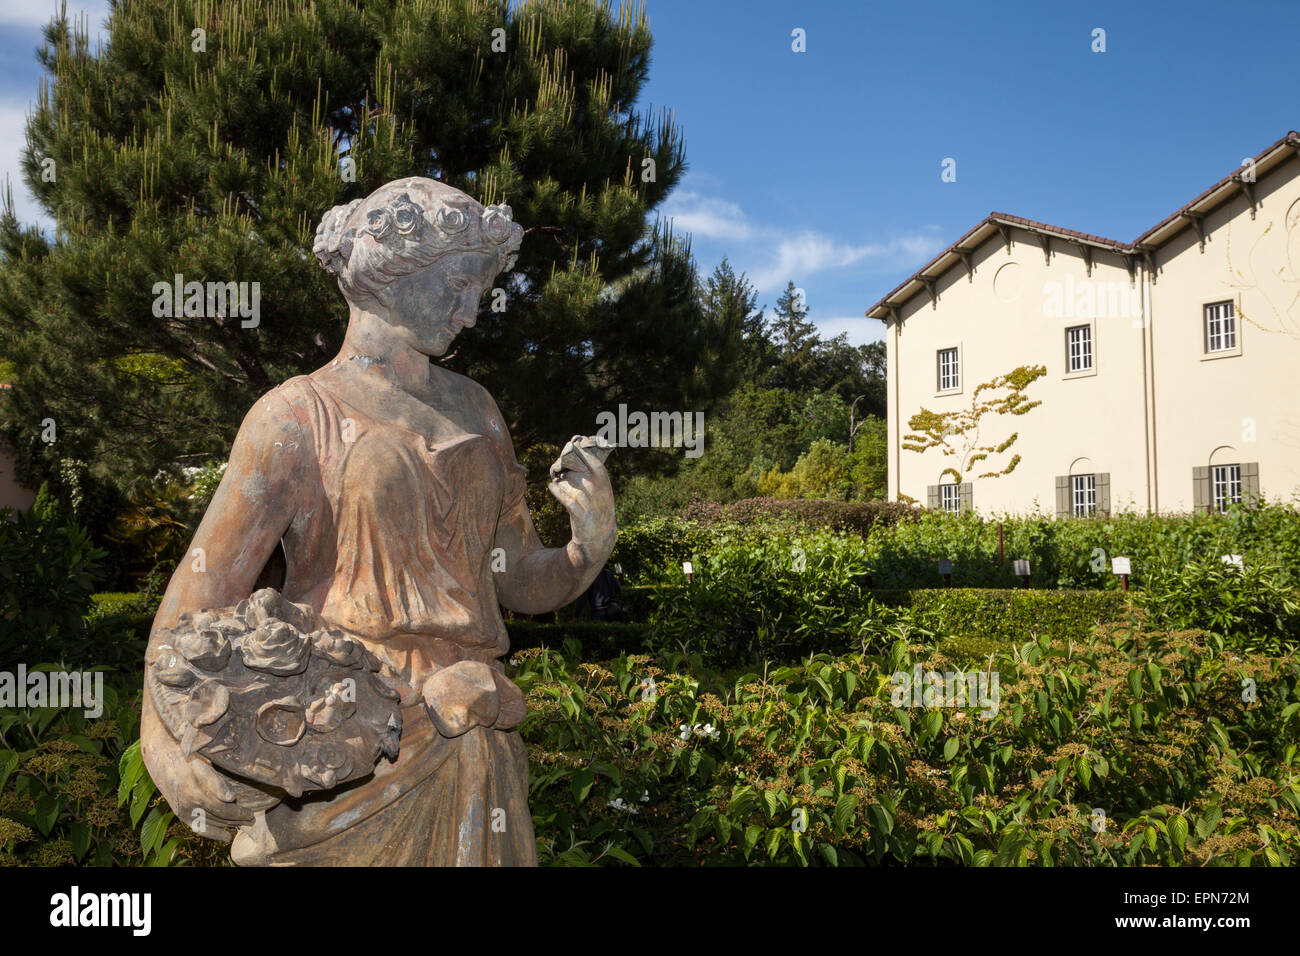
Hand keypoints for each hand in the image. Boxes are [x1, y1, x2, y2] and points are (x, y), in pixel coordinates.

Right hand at [140, 692, 269, 841]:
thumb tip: (242, 755)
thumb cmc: (188, 747)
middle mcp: (189, 790)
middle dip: (238, 813)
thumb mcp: (203, 745)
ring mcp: (184, 804)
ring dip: (231, 823)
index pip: (208, 782)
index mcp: (195, 771)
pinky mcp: (180, 812)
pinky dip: (213, 833)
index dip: (218, 789)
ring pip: (212, 819)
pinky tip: (226, 837)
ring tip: (247, 823)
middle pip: (218, 807)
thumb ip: (221, 753)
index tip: (229, 795)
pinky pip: (198, 827)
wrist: (159, 754)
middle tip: (253, 816)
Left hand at [548, 435, 615, 557]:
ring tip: (556, 478)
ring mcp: (590, 504)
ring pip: (570, 485)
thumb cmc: (597, 507)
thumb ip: (592, 472)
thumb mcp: (601, 489)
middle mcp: (599, 492)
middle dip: (566, 466)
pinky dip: (557, 492)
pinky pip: (565, 499)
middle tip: (558, 464)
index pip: (595, 462)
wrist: (599, 536)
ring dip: (560, 481)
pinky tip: (552, 487)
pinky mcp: (580, 515)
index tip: (573, 443)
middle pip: (578, 472)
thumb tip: (576, 451)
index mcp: (605, 483)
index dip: (583, 452)